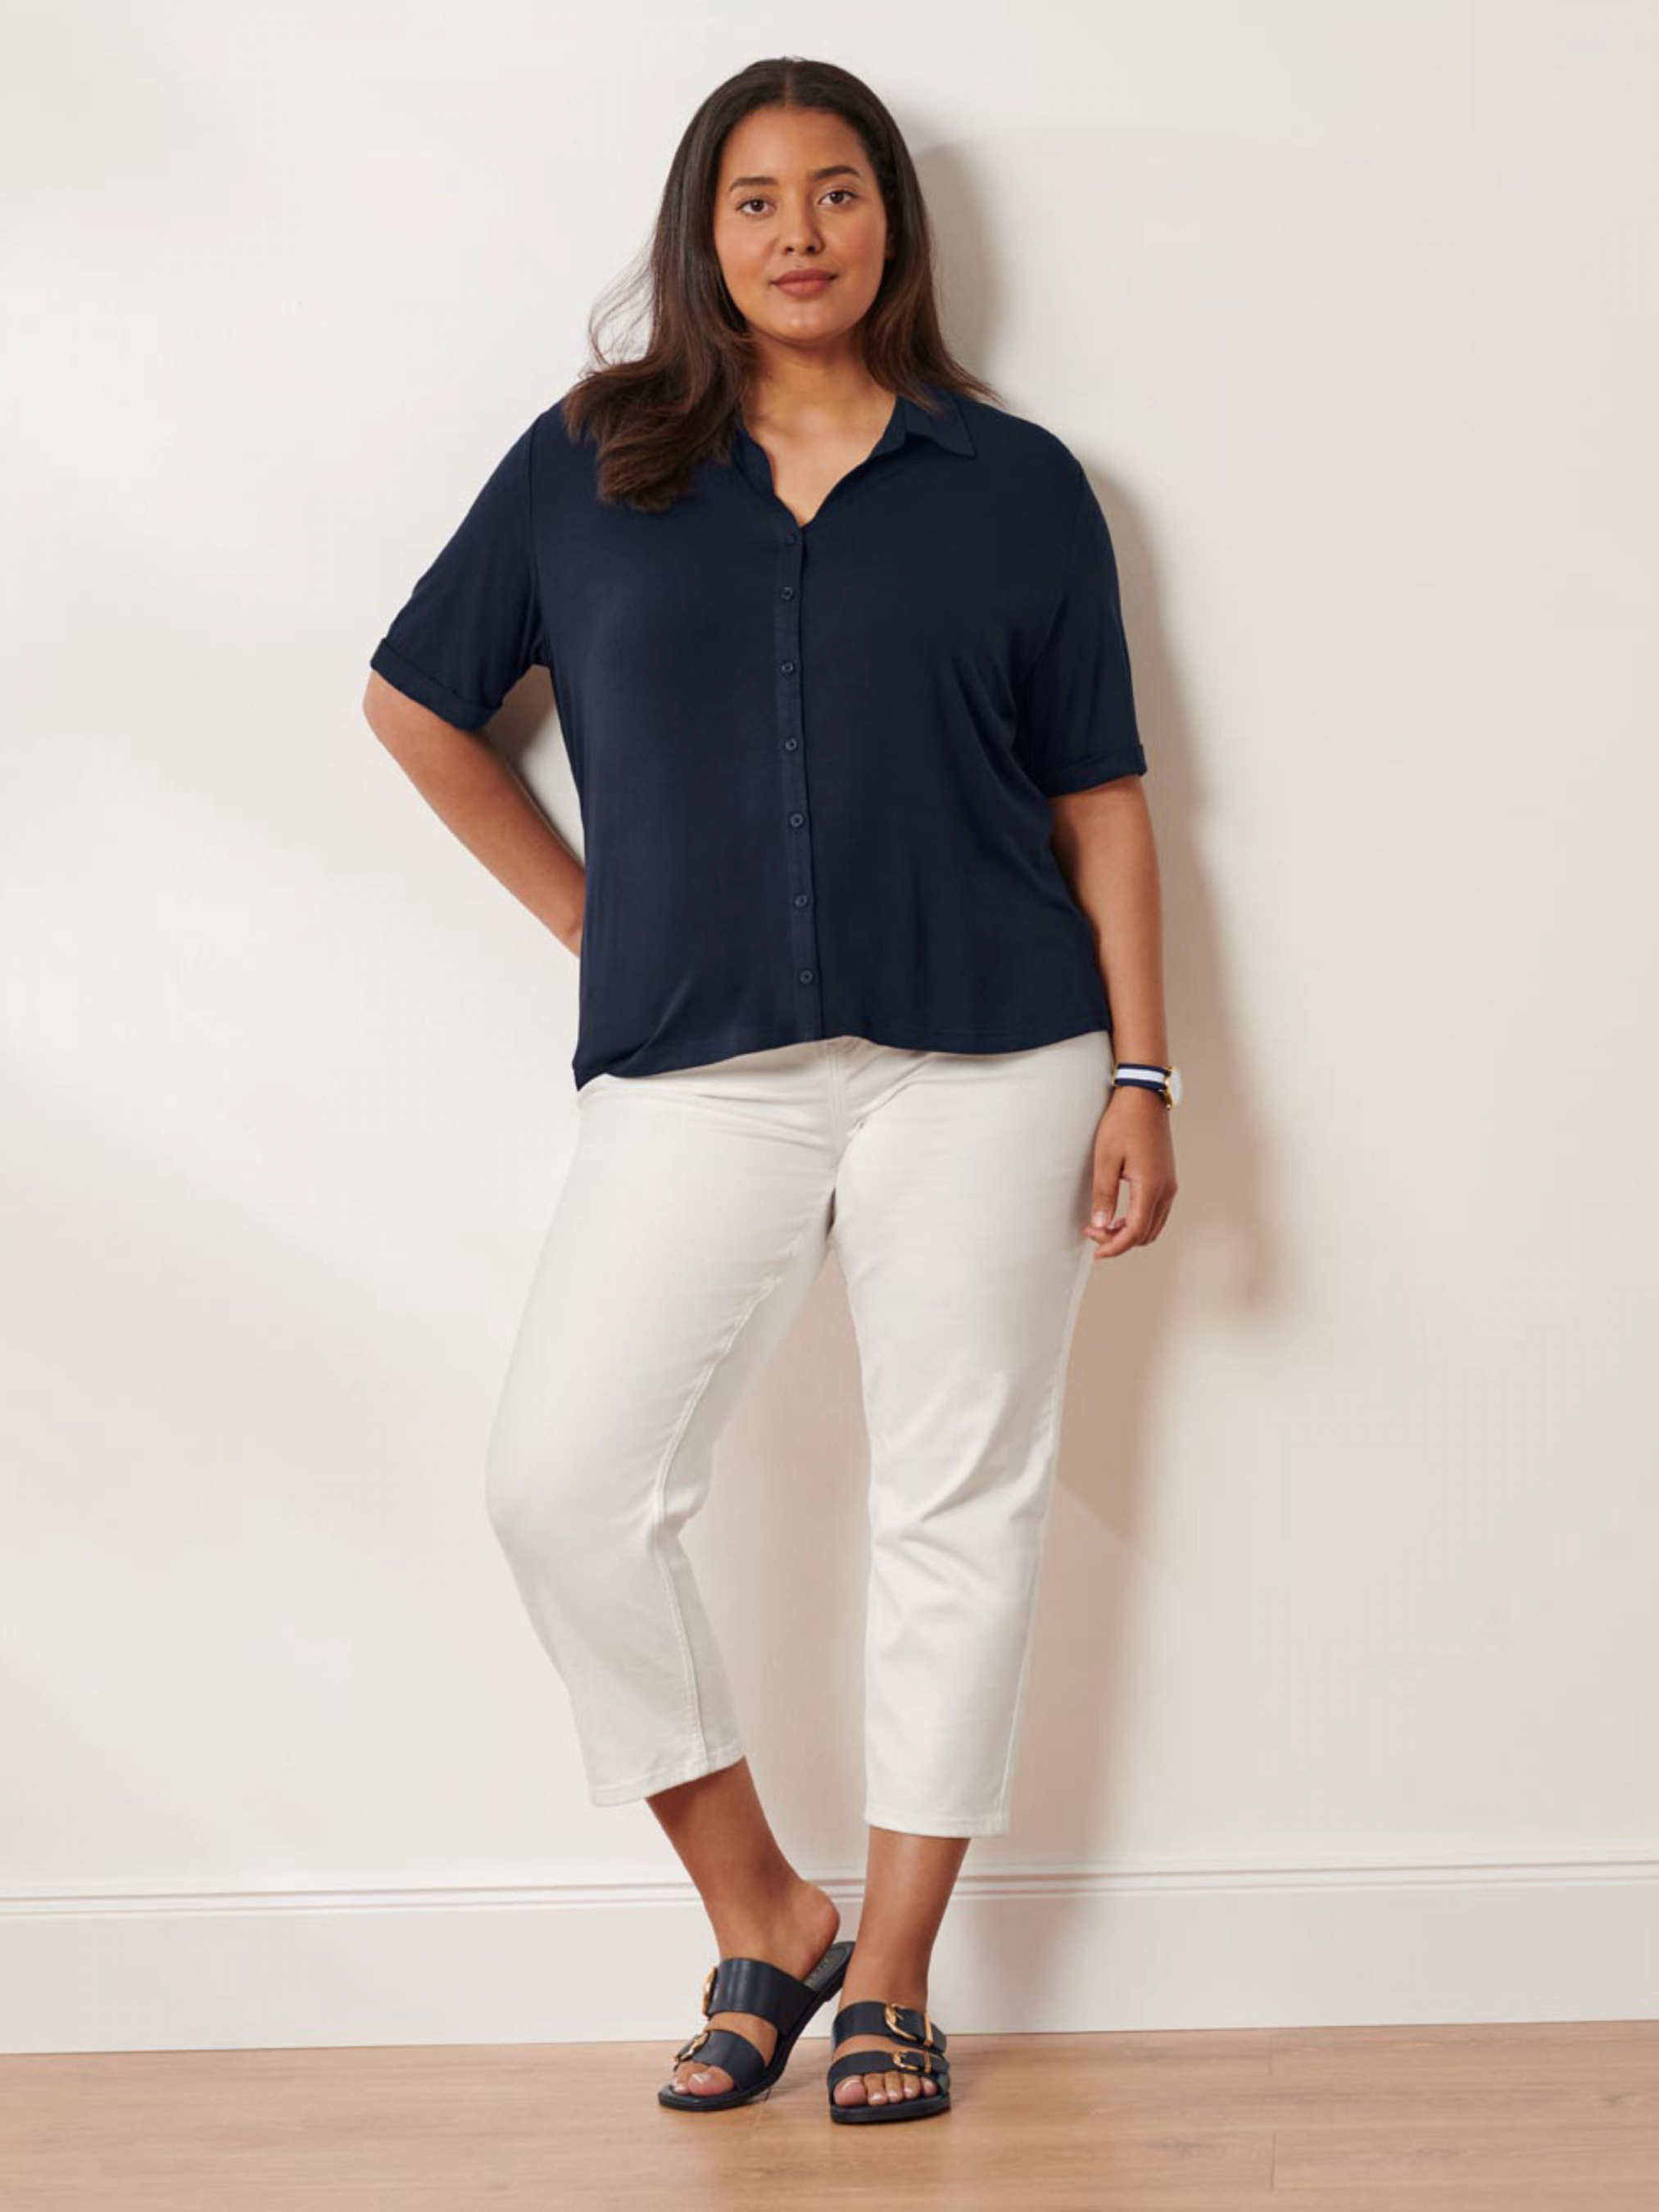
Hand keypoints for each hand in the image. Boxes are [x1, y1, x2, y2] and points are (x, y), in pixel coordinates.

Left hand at [1085, 1086, 1177, 1256]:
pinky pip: (1157, 1213)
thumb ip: (1104, 1195)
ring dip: (1130, 1232)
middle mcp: (1166, 1190)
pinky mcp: (1167, 1180)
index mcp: (1150, 1186)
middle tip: (1093, 1231)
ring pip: (1153, 1226)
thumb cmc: (1122, 1124)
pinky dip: (1139, 1221)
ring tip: (1103, 1224)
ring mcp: (1170, 1185)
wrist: (1144, 1098)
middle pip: (1145, 1234)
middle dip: (1119, 1241)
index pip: (1135, 1232)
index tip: (1095, 1250)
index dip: (1114, 1246)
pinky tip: (1120, 1214)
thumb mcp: (1105, 1159)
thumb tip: (1101, 1226)